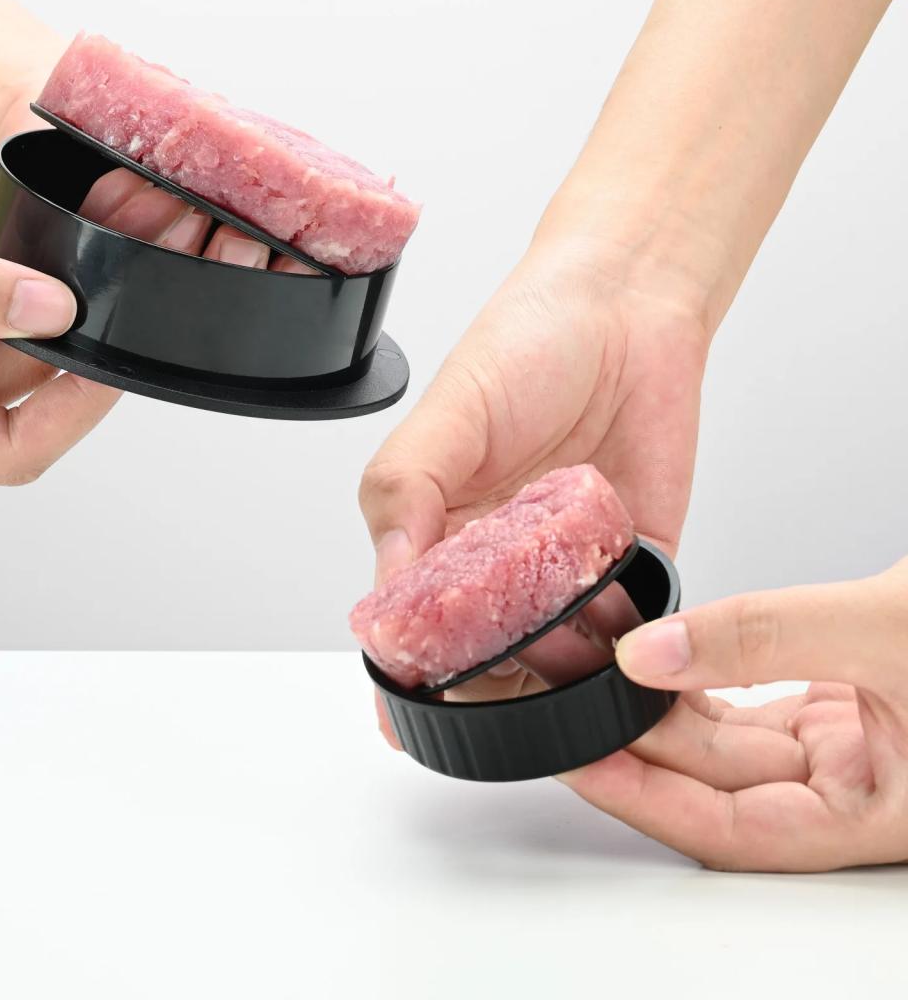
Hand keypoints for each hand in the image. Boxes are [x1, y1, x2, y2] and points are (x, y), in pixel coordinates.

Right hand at [0, 108, 285, 483]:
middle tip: (181, 257)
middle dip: (114, 312)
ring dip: (99, 271)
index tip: (128, 362)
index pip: (21, 448)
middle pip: (43, 373)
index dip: (86, 412)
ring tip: (167, 220)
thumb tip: (48, 305)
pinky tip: (111, 214)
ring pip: (33, 319)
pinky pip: (3, 287)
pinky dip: (53, 252)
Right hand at [358, 239, 709, 724]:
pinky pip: (628, 630)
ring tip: (552, 660)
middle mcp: (499, 560)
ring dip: (551, 673)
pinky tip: (614, 649)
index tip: (403, 713)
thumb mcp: (449, 411)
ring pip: (552, 658)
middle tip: (488, 690)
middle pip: (481, 653)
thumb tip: (387, 585)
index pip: (413, 618)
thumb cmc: (530, 341)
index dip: (406, 669)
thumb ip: (405, 491)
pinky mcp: (635, 565)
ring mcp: (566, 569)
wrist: (632, 309)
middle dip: (482, 684)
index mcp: (439, 530)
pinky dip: (621, 649)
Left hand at [561, 559, 907, 871]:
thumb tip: (654, 653)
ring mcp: (841, 747)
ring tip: (593, 678)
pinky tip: (651, 662)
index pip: (729, 829)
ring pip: (724, 743)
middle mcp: (853, 790)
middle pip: (714, 783)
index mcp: (880, 815)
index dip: (644, 798)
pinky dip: (695, 681)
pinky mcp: (832, 706)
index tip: (579, 760)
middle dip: (635, 745)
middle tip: (566, 703)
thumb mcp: (884, 628)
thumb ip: (765, 638)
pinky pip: (743, 703)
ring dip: (657, 711)